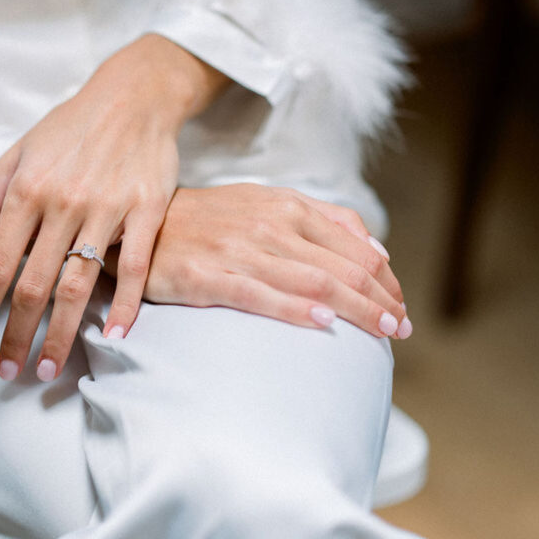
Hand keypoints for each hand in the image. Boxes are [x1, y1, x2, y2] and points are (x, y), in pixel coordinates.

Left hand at [0, 34, 231, 379]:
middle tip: (7, 373)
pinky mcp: (147, 211)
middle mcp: (63, 202)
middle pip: (33, 285)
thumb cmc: (68, 129)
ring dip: (62, 333)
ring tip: (49, 369)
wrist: (133, 95)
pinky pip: (133, 267)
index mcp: (26, 191)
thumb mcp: (16, 157)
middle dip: (16, 335)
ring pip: (79, 284)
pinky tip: (112, 337)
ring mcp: (107, 208)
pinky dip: (124, 305)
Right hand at [130, 185, 410, 338]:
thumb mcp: (265, 204)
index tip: (400, 307)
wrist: (137, 227)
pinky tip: (322, 322)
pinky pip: (258, 294)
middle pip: (340, 266)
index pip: (354, 245)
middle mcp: (268, 225)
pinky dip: (294, 308)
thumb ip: (322, 220)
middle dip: (379, 300)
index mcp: (287, 207)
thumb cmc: (207, 220)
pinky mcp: (207, 276)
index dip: (384, 278)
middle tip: (401, 329)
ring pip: (311, 281)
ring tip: (382, 333)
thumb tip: (376, 247)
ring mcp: (237, 250)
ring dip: (355, 309)